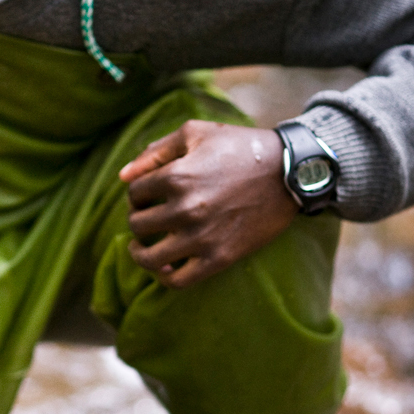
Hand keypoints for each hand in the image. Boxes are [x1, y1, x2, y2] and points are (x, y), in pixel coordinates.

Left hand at [118, 120, 299, 288]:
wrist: (289, 173)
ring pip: (149, 257)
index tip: (147, 192)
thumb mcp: (196, 133)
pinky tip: (163, 265)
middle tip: (148, 214)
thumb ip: (155, 151)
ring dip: (140, 251)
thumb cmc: (241, 147)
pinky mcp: (219, 258)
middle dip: (137, 218)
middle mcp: (185, 209)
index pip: (134, 192)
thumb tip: (123, 176)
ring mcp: (201, 237)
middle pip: (137, 224)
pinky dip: (163, 276)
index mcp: (177, 176)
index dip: (136, 191)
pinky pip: (178, 280)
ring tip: (142, 245)